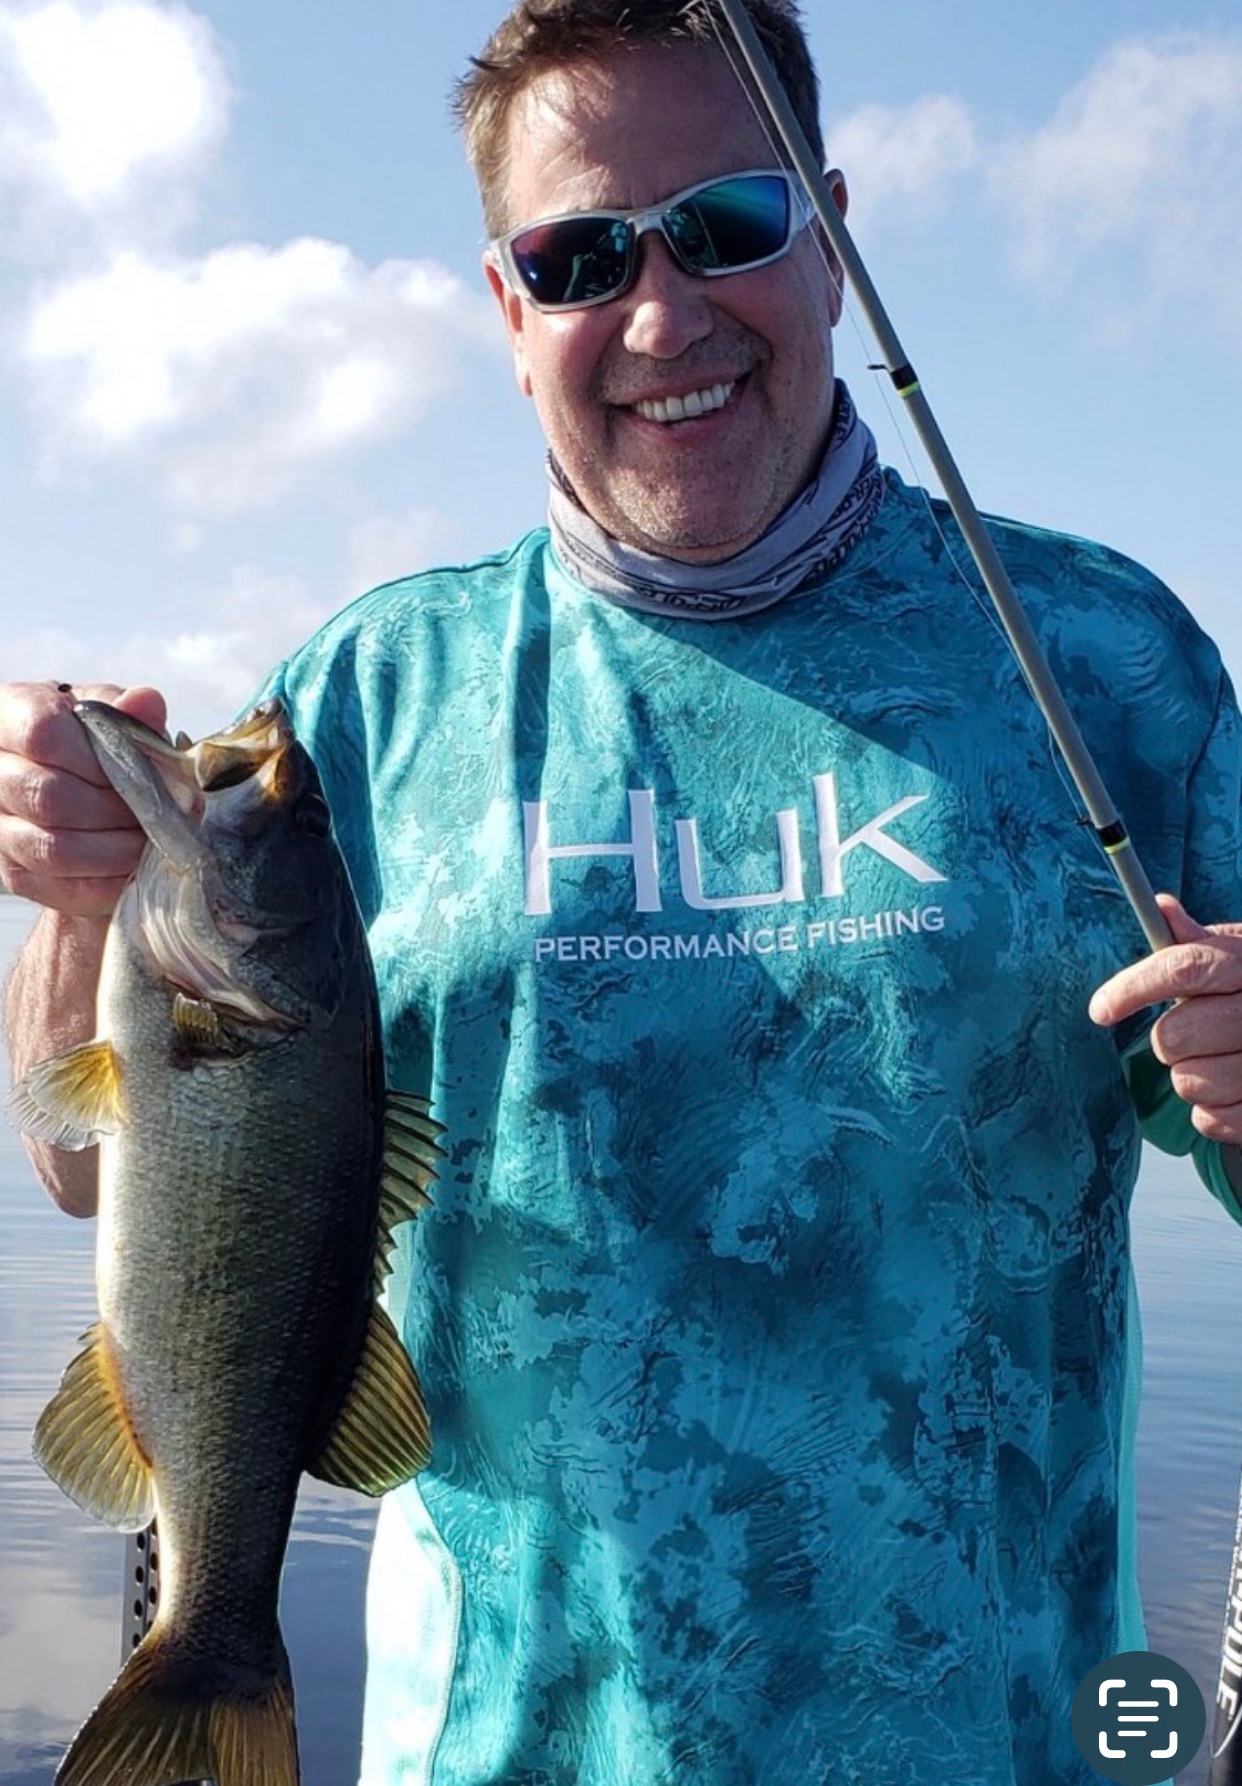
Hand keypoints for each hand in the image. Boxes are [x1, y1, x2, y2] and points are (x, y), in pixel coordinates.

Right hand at [0, 680, 167, 917]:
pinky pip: (63, 886)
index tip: (137, 770)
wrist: (89, 798)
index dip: (96, 757)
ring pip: (53, 848)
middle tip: (158, 813)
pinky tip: (135, 868)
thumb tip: (144, 702)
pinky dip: (109, 881)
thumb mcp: (119, 720)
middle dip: (115, 810)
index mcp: (11, 713)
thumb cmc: (103, 748)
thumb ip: (131, 715)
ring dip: (115, 850)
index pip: (41, 732)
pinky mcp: (15, 871)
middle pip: (49, 797)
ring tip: (150, 840)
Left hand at [1089, 893, 1241, 1142]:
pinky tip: (1225, 1090)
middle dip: (1168, 1039)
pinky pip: (1212, 1120)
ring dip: (1189, 1076)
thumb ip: (1198, 942)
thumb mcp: (1236, 956)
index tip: (1100, 1008)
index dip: (1133, 988)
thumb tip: (1161, 908)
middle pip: (1175, 1035)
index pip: (1184, 968)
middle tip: (1188, 1032)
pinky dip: (1209, 1111)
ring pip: (1189, 1082)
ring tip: (1212, 1060)